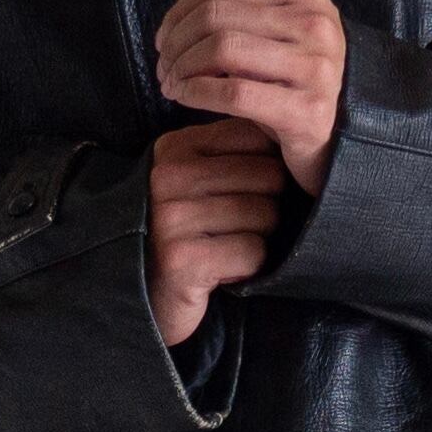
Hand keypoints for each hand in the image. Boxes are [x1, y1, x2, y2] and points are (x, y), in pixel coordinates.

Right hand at [146, 116, 289, 345]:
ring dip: (258, 240)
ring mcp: (171, 218)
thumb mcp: (198, 183)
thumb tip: (284, 135)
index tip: (243, 194)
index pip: (255, 137)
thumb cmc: (187, 236)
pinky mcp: (182, 258)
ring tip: (227, 249)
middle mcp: (167, 177)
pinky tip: (223, 271)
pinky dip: (249, 267)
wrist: (147, 296)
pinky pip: (253, 251)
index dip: (266, 169)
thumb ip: (232, 154)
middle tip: (235, 230)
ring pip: (264, 214)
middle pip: (267, 175)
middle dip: (265, 208)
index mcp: (174, 149)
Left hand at [154, 0, 345, 195]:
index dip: (180, 11)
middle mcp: (316, 26)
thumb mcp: (260, 38)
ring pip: (224, 49)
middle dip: (177, 43)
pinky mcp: (309, 112)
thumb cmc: (290, 87)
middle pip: (218, 17)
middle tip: (164, 68)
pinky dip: (197, 92)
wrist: (334, 142)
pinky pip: (236, 94)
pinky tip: (183, 98)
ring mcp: (317, 69)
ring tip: (171, 85)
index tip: (164, 40)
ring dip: (183, 68)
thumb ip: (223, 2)